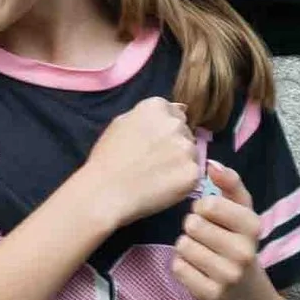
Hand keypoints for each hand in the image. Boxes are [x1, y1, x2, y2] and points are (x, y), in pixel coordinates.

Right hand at [73, 96, 199, 229]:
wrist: (105, 191)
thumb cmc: (106, 159)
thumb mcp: (119, 124)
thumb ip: (146, 114)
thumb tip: (177, 109)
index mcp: (156, 107)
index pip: (175, 113)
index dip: (163, 130)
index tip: (151, 143)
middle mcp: (175, 124)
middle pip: (185, 131)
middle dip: (174, 143)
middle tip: (152, 160)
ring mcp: (187, 148)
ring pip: (191, 153)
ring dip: (180, 161)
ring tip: (156, 174)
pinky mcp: (194, 172)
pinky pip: (193, 173)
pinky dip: (182, 180)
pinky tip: (163, 185)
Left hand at [173, 162, 262, 299]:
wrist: (246, 293)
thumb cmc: (237, 242)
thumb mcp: (242, 212)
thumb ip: (230, 184)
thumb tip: (212, 163)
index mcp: (252, 226)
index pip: (208, 204)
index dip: (202, 208)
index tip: (210, 216)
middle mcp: (244, 252)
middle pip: (192, 225)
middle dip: (192, 228)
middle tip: (204, 236)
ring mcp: (228, 276)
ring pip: (182, 246)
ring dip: (185, 247)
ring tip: (201, 252)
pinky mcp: (211, 294)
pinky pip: (178, 267)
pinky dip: (181, 266)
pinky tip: (197, 269)